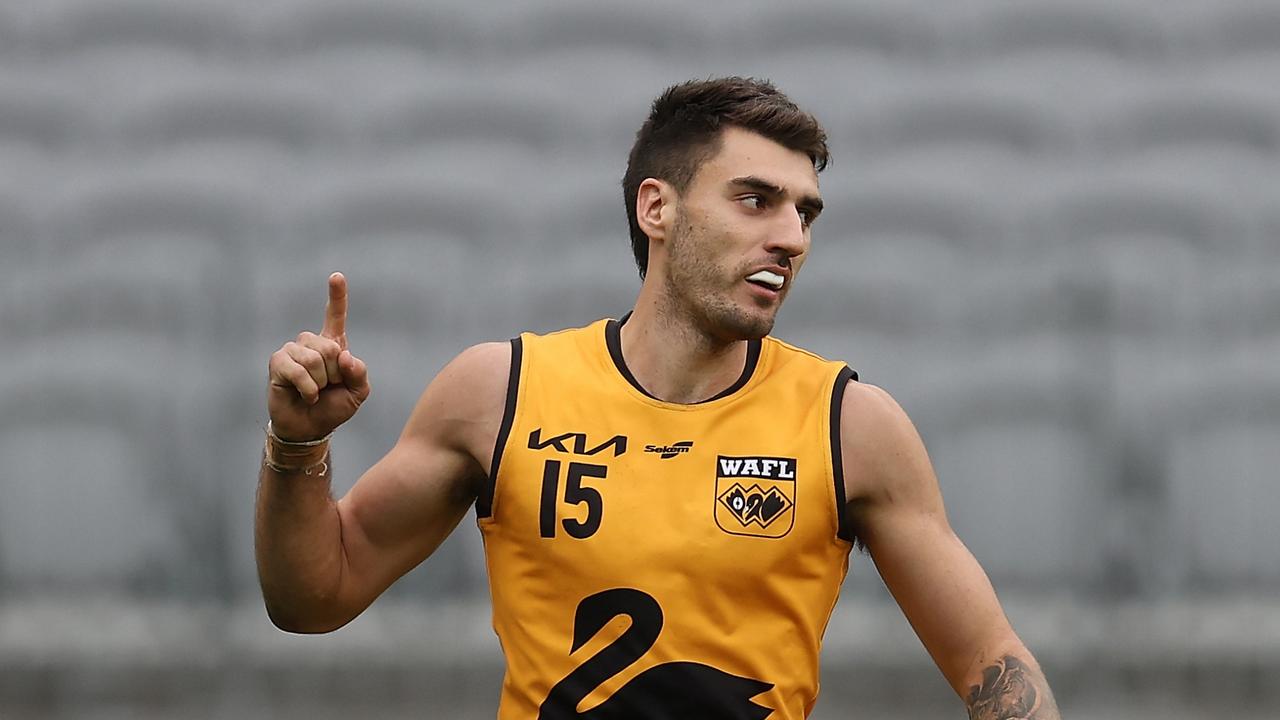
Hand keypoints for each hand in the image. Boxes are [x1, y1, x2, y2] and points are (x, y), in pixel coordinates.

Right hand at [267, 272, 371, 441]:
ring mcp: (293, 351)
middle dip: (335, 374)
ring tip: (315, 392)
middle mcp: (311, 344)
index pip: (335, 316)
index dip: (337, 296)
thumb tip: (344, 356)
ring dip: (320, 382)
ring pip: (314, 359)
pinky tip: (306, 395)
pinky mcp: (278, 362)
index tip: (336, 276)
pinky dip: (307, 388)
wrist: (310, 428)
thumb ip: (359, 373)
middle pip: (330, 347)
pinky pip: (298, 369)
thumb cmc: (333, 408)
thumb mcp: (358, 393)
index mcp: (332, 346)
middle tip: (328, 387)